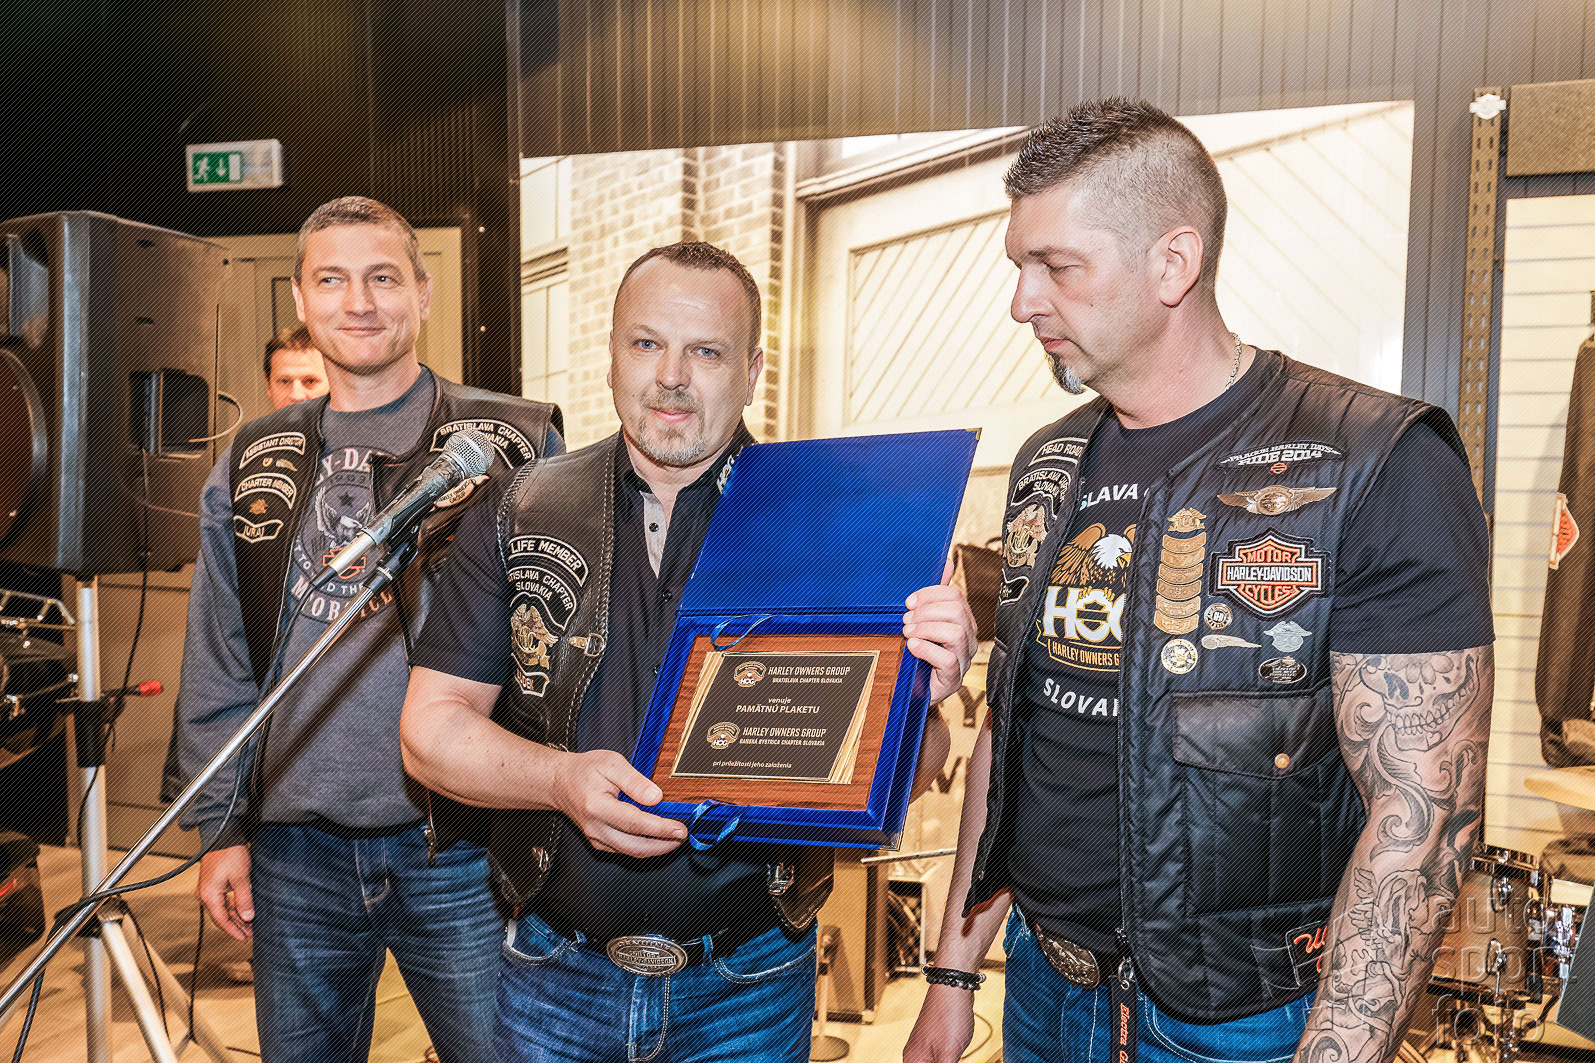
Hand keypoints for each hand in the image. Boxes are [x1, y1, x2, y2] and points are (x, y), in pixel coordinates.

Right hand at [196, 844, 252, 940]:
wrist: (224, 836)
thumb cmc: (230, 853)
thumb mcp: (241, 878)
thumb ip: (244, 899)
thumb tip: (247, 917)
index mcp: (209, 896)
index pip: (221, 921)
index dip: (234, 931)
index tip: (244, 938)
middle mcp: (205, 895)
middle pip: (221, 917)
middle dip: (236, 926)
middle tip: (250, 934)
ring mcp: (209, 889)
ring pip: (223, 909)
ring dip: (236, 917)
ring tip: (249, 924)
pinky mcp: (214, 884)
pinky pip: (223, 901)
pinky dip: (234, 907)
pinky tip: (243, 910)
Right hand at [550, 748, 687, 857]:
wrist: (560, 782)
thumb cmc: (585, 770)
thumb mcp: (611, 763)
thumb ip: (634, 781)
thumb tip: (656, 798)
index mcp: (597, 807)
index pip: (635, 823)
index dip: (660, 828)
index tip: (680, 829)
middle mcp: (596, 828)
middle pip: (635, 845)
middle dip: (663, 844)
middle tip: (683, 836)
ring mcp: (596, 838)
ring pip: (631, 852)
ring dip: (656, 849)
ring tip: (675, 839)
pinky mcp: (599, 842)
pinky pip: (624, 850)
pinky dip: (643, 848)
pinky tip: (657, 840)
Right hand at [902, 983, 976, 1062]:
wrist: (954, 986)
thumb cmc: (949, 1014)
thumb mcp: (949, 1055)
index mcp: (913, 1061)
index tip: (949, 1062)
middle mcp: (915, 1055)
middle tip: (954, 1058)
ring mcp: (925, 1047)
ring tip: (956, 1054)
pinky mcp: (936, 1041)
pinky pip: (940, 1060)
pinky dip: (949, 1062)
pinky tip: (958, 1057)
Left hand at [904, 562, 977, 705]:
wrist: (912, 690)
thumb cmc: (918, 652)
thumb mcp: (923, 620)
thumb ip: (935, 595)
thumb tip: (947, 562)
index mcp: (962, 620)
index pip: (955, 596)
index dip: (930, 594)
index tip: (908, 602)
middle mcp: (968, 638)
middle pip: (956, 611)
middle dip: (926, 612)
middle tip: (906, 621)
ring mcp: (964, 659)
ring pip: (955, 632)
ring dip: (926, 629)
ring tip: (908, 634)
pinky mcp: (954, 678)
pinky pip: (947, 659)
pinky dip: (927, 650)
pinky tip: (912, 647)